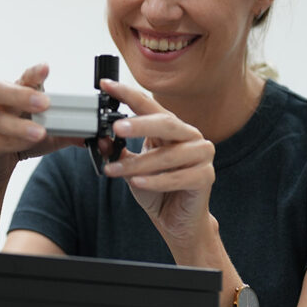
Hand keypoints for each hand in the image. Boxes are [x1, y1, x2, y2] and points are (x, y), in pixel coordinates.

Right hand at [0, 63, 81, 180]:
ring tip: (40, 132)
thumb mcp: (48, 135)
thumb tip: (89, 133)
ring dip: (20, 125)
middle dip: (23, 94)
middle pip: (1, 89)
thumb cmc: (18, 140)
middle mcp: (0, 105)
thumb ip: (68, 132)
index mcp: (16, 95)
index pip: (24, 78)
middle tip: (44, 102)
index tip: (46, 68)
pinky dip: (13, 142)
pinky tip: (26, 143)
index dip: (34, 73)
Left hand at [98, 79, 215, 244]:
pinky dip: (156, 181)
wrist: (178, 220)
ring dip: (139, 163)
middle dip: (140, 125)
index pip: (148, 105)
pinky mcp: (206, 177)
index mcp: (172, 128)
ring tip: (115, 170)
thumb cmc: (157, 189)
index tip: (107, 86)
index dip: (127, 94)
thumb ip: (119, 152)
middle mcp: (189, 136)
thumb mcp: (132, 168)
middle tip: (117, 128)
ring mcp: (202, 155)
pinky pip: (178, 177)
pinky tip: (138, 183)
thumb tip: (101, 139)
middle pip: (166, 123)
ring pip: (169, 154)